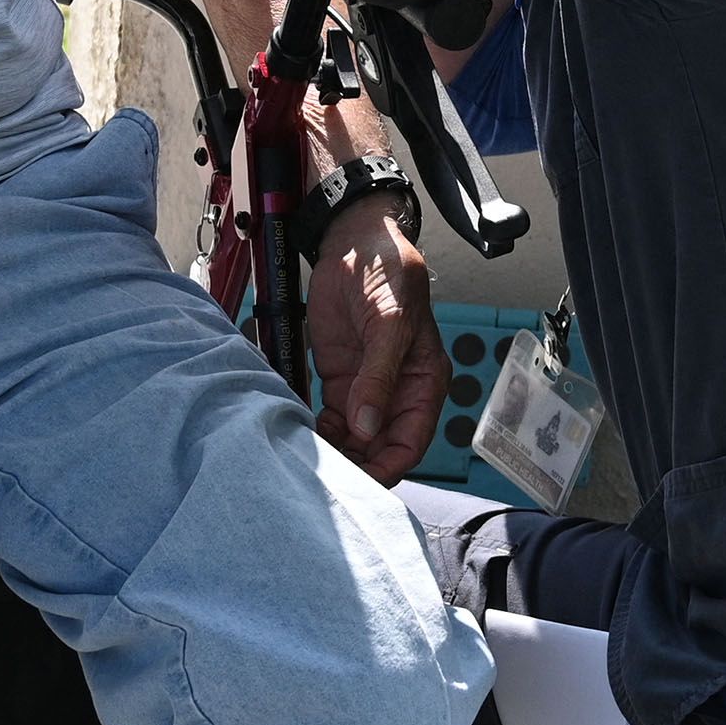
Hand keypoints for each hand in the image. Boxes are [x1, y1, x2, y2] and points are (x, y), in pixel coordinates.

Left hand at [307, 199, 442, 479]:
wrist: (354, 243)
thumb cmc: (389, 274)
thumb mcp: (390, 324)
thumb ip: (378, 376)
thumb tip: (367, 425)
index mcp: (423, 382)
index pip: (410, 441)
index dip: (388, 465)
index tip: (362, 481)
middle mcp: (397, 392)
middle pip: (380, 448)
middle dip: (358, 465)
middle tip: (327, 477)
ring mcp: (367, 389)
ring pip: (355, 439)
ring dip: (336, 452)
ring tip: (310, 459)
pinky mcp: (339, 380)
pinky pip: (332, 420)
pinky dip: (319, 432)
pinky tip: (302, 434)